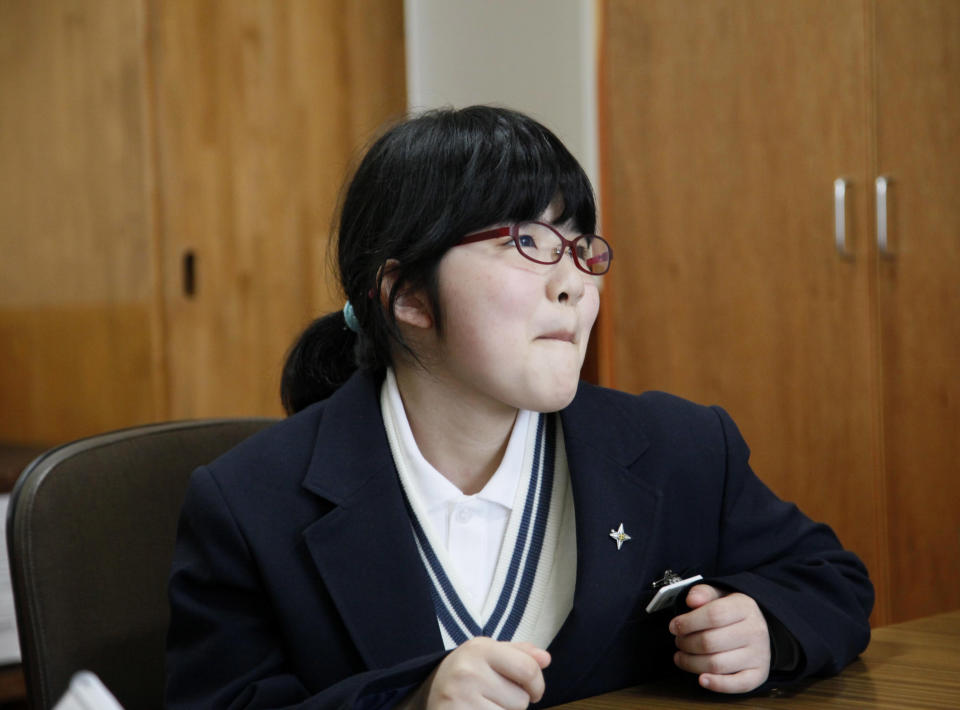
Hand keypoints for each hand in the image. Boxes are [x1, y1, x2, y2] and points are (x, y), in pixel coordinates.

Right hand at [421, 637, 550, 708]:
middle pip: (521, 699)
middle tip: (493, 697)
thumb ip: (519, 654)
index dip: (537, 684)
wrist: (427, 696)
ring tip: (482, 706)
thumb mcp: (489, 656)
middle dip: (515, 703)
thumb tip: (545, 659)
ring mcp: (460, 698)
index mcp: (479, 649)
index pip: (528, 669)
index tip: (533, 691)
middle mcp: (468, 671)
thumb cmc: (467, 676)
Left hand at [669, 584, 770, 693]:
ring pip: (716, 665)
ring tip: (682, 656)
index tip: (674, 626)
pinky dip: (716, 684)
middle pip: (710, 642)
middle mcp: (755, 631)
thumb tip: (691, 600)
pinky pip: (736, 685)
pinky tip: (701, 679)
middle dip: (686, 643)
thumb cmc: (732, 612)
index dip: (688, 622)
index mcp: (745, 607)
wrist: (757, 628)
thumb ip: (703, 592)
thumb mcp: (719, 595)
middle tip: (679, 641)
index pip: (713, 615)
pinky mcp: (758, 675)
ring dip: (691, 663)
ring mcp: (758, 655)